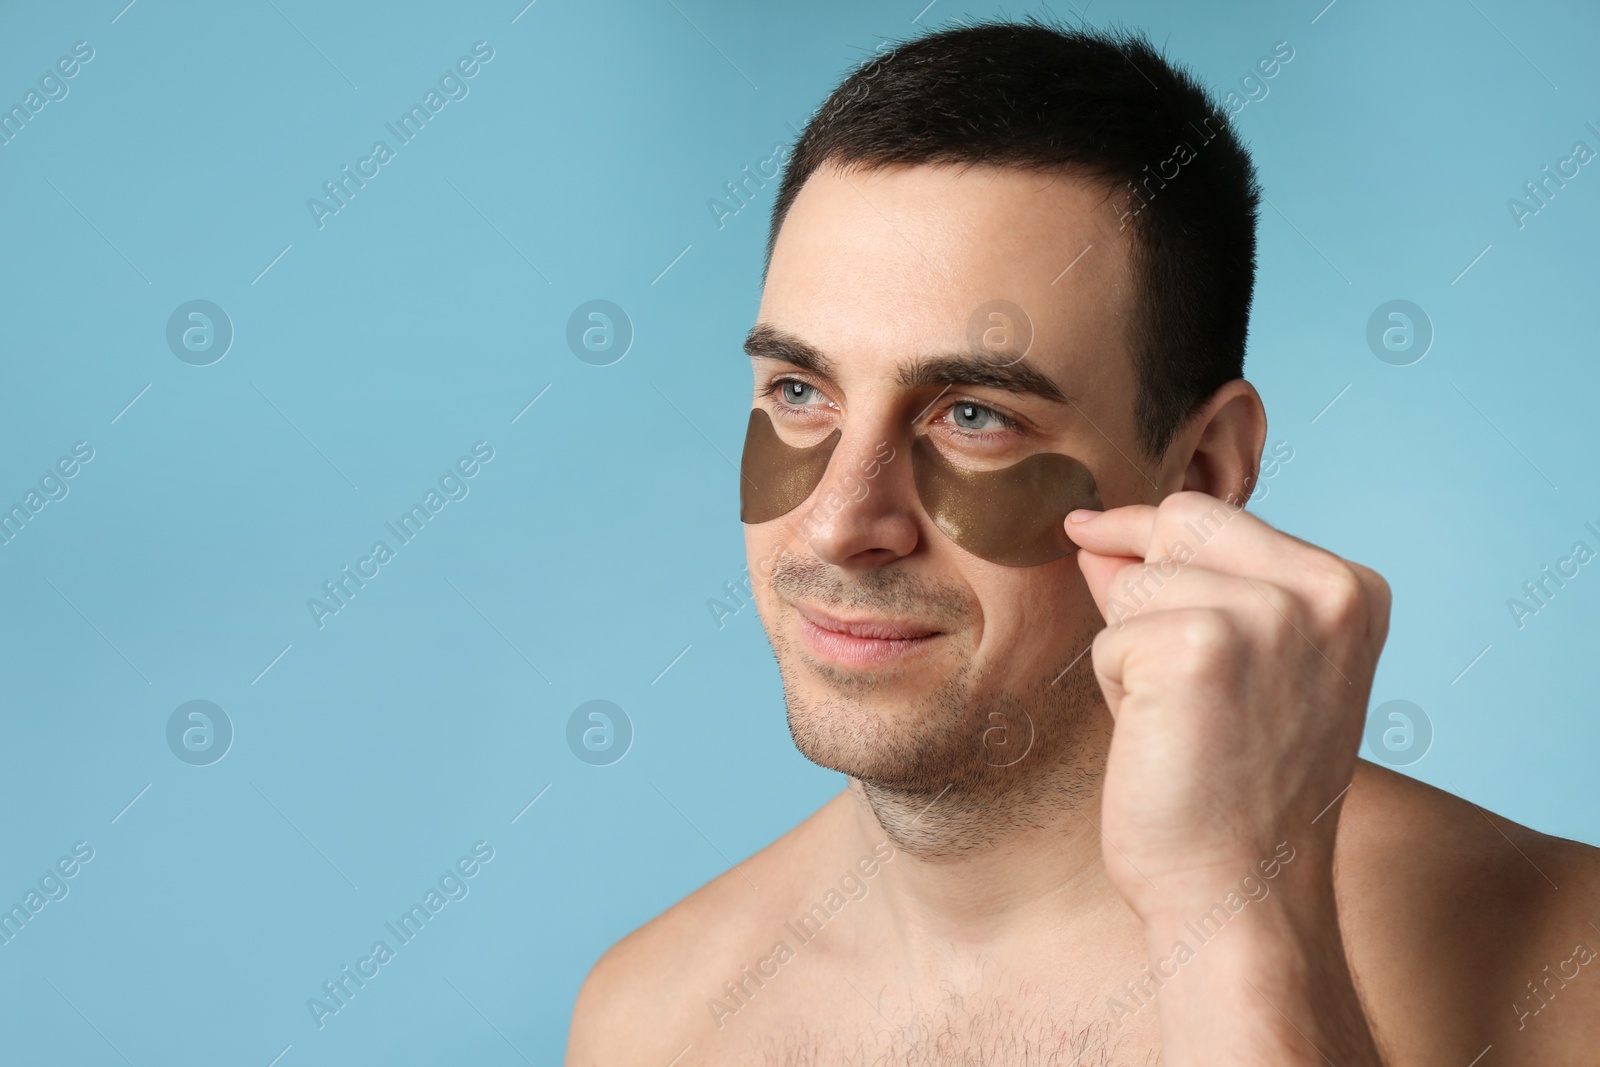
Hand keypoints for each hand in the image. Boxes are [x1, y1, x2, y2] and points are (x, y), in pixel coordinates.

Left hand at [1067, 491, 1391, 919]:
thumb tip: (1100, 537)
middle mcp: (1325, 589)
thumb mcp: (1240, 668)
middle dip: (1139, 588)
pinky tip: (1163, 741)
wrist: (1243, 892)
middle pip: (1175, 527)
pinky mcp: (1199, 643)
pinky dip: (1115, 691)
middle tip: (1162, 680)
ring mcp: (1266, 612)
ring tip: (1183, 726)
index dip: (1148, 537)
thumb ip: (1183, 589)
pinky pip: (1109, 638)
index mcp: (1352, 589)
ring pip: (1134, 586)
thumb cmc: (1238, 795)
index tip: (1097, 531)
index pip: (1216, 517)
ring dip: (1132, 656)